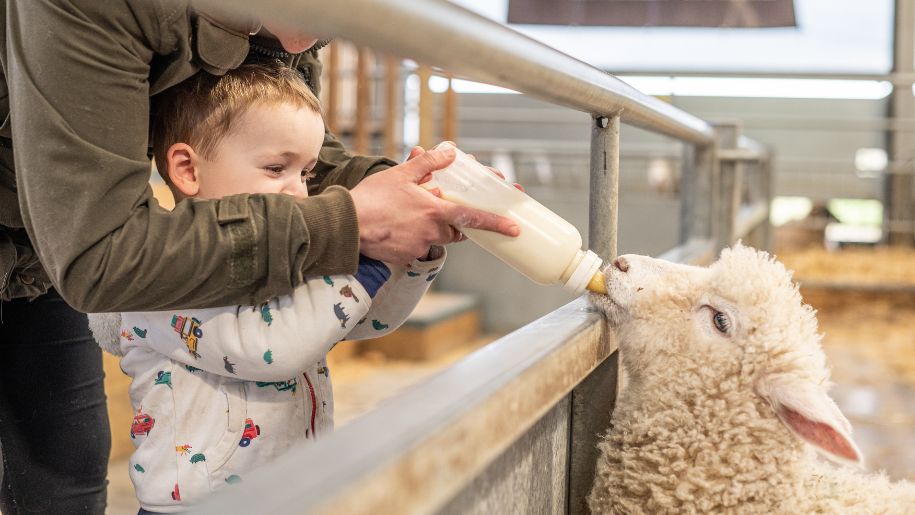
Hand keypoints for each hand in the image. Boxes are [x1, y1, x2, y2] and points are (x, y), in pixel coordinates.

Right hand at [350, 145, 519, 265]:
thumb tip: (449, 150)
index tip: (514, 228)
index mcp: (435, 210)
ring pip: (435, 239)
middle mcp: (431, 232)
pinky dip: (412, 238)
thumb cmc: (371, 198)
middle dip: (453, 221)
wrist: (345, 226)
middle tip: (438, 209)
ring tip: (408, 215)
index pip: (473, 217)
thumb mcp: (401, 174)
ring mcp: (419, 247)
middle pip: (454, 230)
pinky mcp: (405, 258)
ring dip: (430, 228)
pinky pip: (417, 248)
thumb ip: (428, 163)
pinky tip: (396, 228)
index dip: (496, 222)